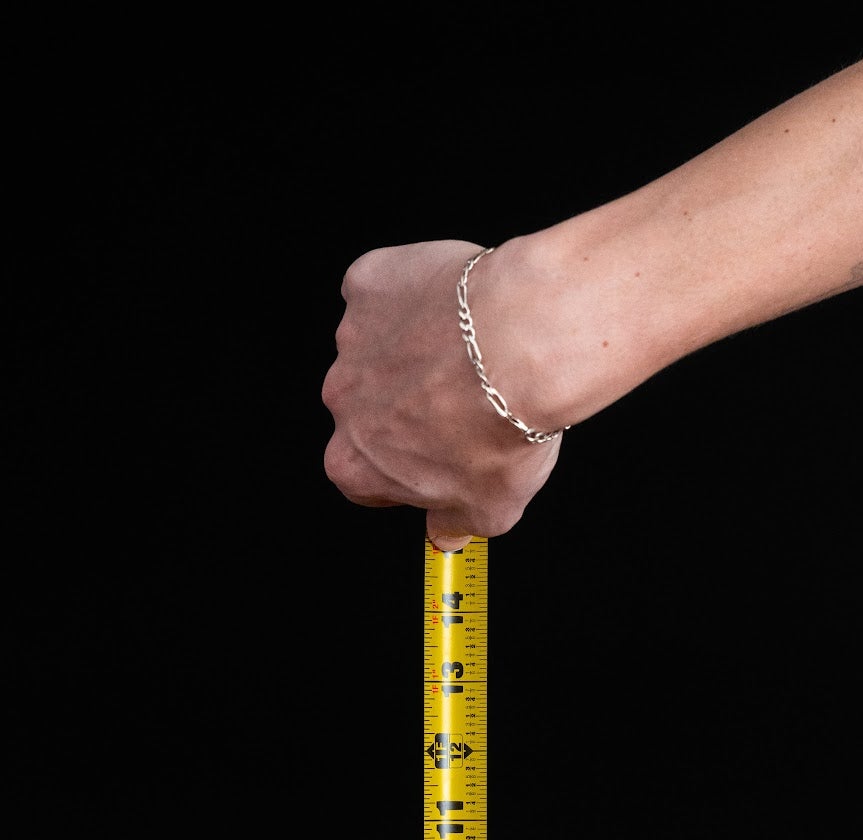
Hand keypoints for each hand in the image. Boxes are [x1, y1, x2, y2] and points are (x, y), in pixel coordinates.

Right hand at [322, 239, 562, 551]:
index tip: (438, 464)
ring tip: (471, 355)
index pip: (365, 477)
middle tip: (464, 405)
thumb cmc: (500, 428)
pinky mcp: (370, 284)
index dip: (404, 472)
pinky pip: (386, 291)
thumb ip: (455, 524)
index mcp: (354, 463)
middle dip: (406, 409)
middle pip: (366, 410)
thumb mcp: (489, 510)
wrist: (521, 344)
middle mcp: (341, 400)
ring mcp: (351, 338)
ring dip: (413, 352)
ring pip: (378, 349)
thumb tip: (448, 533)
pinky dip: (414, 297)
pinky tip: (456, 310)